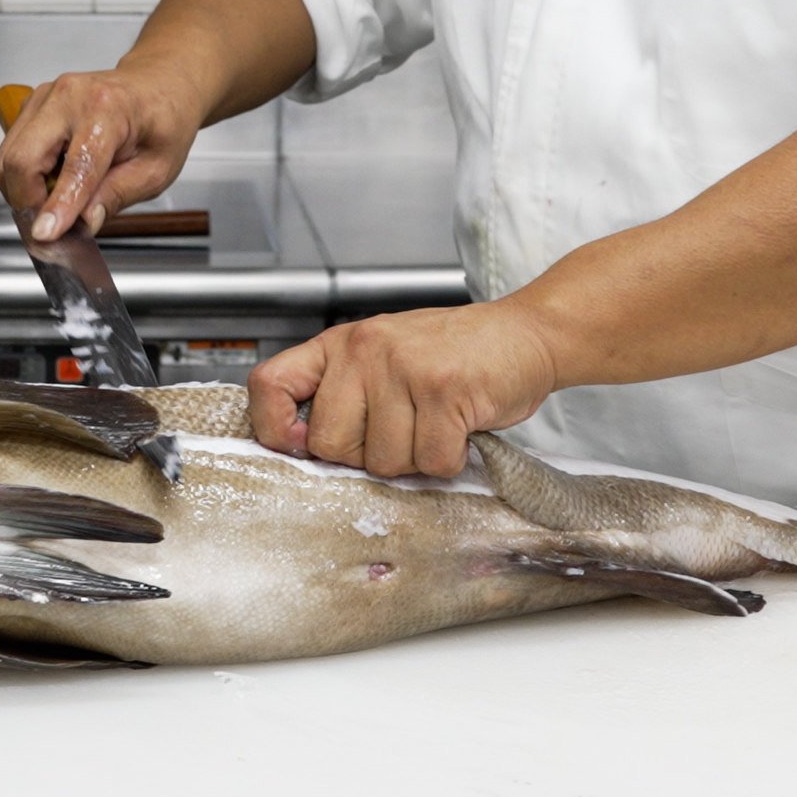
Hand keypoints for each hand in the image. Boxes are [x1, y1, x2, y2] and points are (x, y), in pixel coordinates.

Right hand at [0, 65, 208, 240]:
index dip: (57, 206)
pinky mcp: (31, 106)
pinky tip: (55, 177)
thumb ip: (116, 196)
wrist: (157, 85)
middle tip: (52, 227)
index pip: (75, 166)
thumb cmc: (162, 121)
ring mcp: (44, 98)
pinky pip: (12, 150)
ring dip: (26, 190)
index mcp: (108, 109)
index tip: (45, 235)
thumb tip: (81, 223)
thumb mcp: (156, 170)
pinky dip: (26, 175)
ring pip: (8, 158)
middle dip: (28, 203)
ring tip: (61, 198)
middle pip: (21, 160)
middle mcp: (68, 97)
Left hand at [248, 302, 574, 479]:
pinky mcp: (444, 391)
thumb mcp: (385, 358)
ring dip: (416, 458)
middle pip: (330, 444)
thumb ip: (345, 393)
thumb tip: (305, 447)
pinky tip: (460, 430)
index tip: (301, 445)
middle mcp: (365, 350)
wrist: (526, 334)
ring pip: (383, 461)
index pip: (270, 385)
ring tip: (437, 424)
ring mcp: (404, 368)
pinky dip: (450, 460)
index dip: (275, 428)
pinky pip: (430, 461)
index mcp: (341, 344)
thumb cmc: (455, 355)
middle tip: (404, 432)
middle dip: (368, 456)